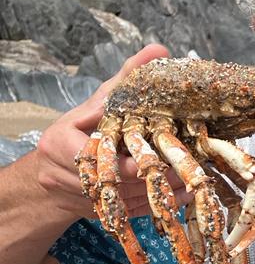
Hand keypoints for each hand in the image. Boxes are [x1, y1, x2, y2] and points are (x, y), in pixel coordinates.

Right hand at [35, 44, 189, 219]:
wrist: (54, 168)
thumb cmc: (82, 126)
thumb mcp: (100, 100)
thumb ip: (126, 78)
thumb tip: (158, 51)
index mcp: (60, 143)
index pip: (97, 153)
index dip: (130, 157)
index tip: (161, 154)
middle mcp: (61, 174)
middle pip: (113, 181)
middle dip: (151, 175)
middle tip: (185, 169)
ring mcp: (77, 196)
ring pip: (122, 200)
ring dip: (157, 193)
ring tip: (190, 183)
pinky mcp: (94, 212)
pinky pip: (127, 212)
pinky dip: (155, 205)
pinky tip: (181, 197)